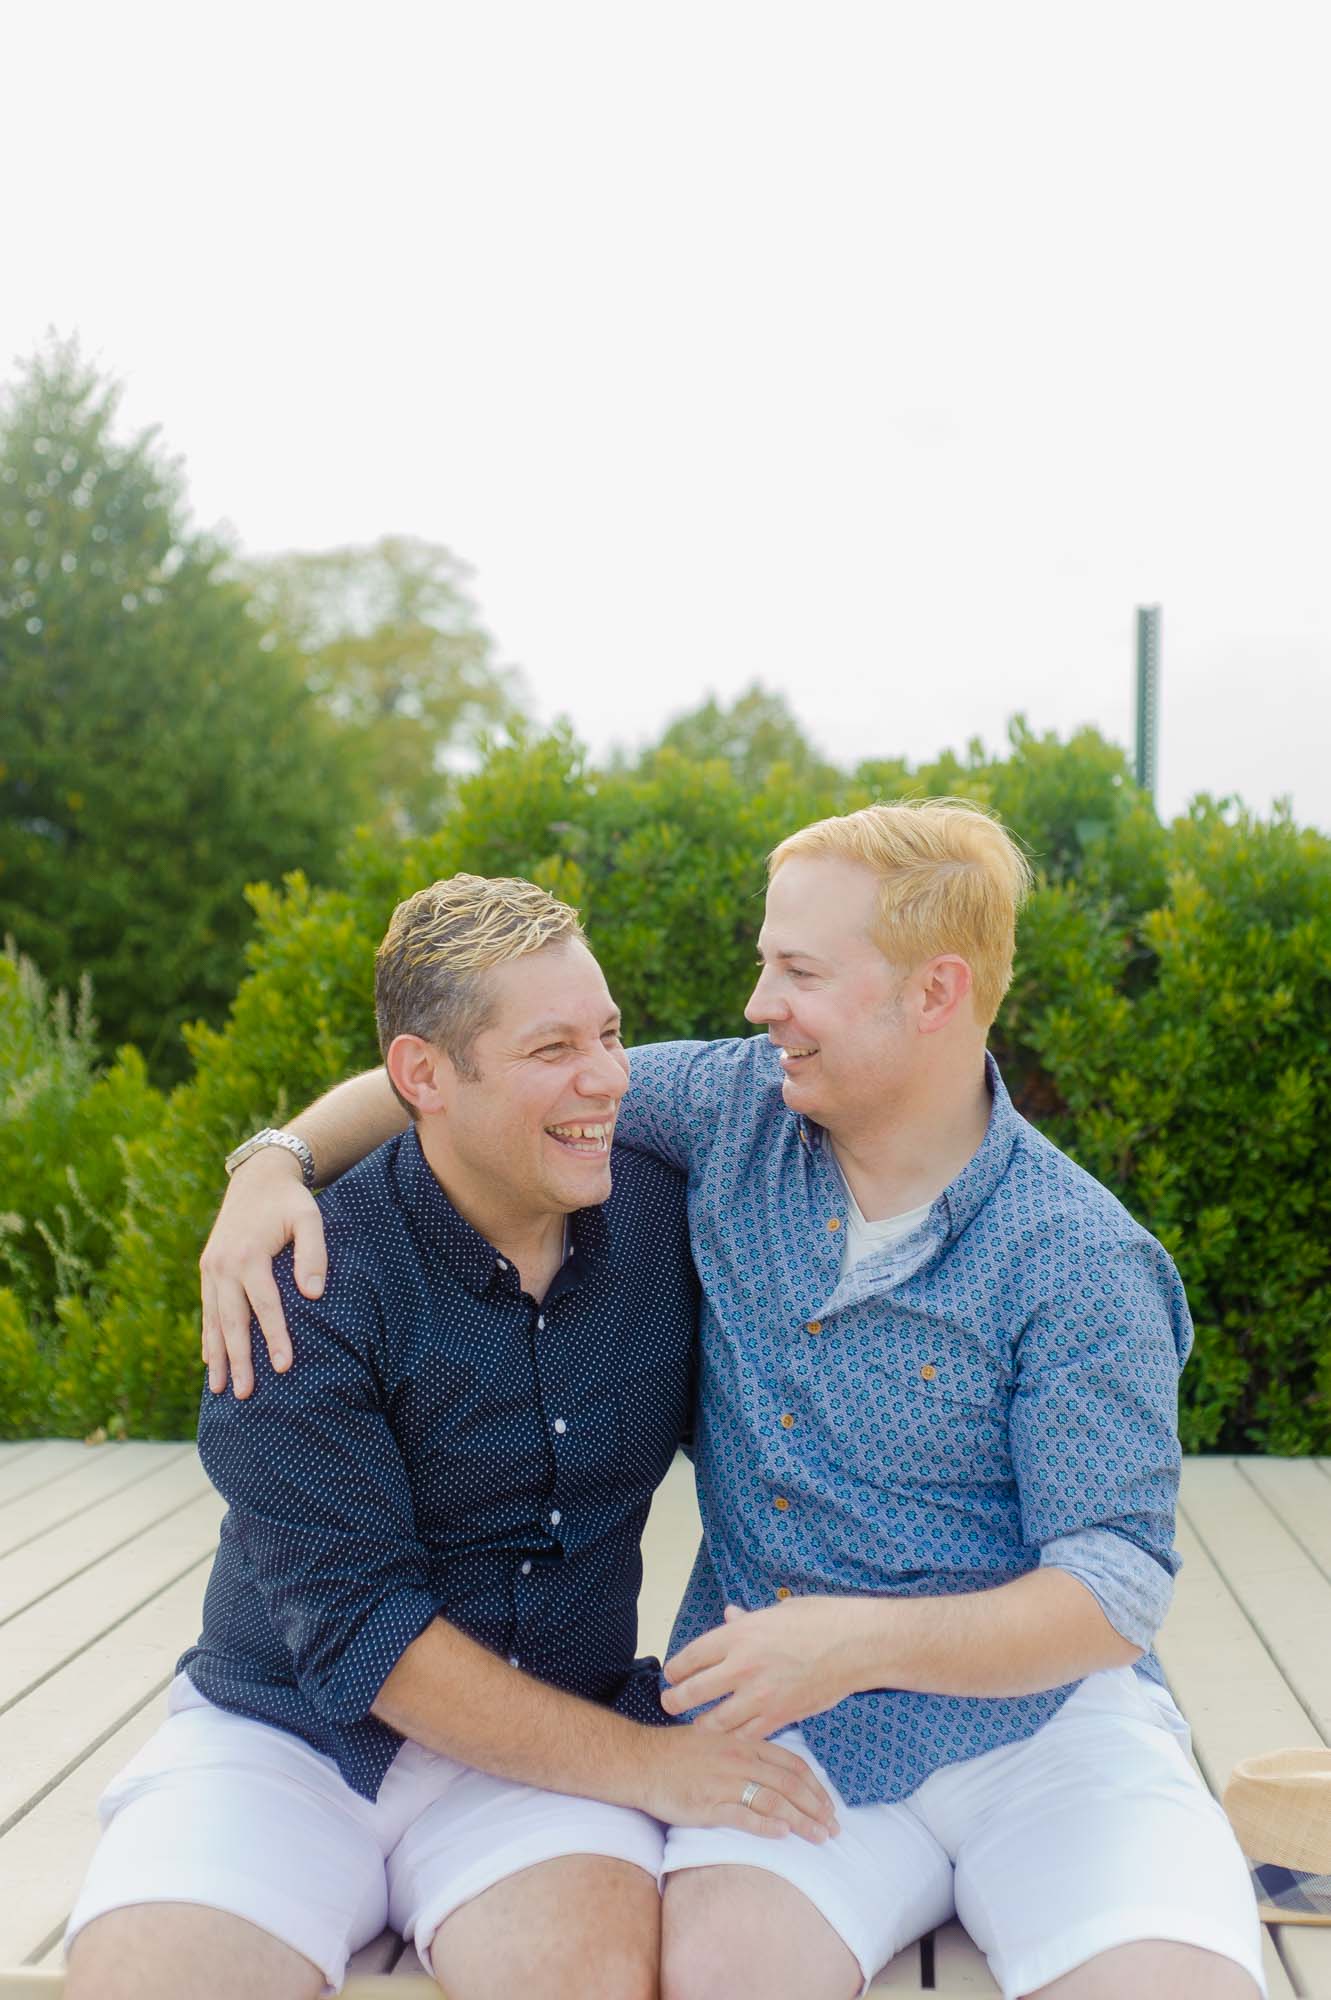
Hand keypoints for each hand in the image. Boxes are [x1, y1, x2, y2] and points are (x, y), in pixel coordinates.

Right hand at [199, 1150, 327, 1396]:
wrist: (257, 1176)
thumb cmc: (290, 1200)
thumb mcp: (310, 1217)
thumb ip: (313, 1254)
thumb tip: (313, 1294)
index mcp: (249, 1254)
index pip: (265, 1305)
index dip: (275, 1337)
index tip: (284, 1366)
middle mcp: (224, 1265)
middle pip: (233, 1321)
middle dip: (240, 1359)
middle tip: (247, 1394)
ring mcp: (211, 1267)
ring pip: (214, 1320)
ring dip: (218, 1356)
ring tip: (220, 1390)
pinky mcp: (208, 1268)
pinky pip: (207, 1309)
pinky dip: (209, 1336)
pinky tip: (211, 1361)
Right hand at [636, 1724, 838, 1843]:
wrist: (640, 1760)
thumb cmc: (677, 1753)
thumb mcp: (717, 1741)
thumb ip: (746, 1752)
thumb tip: (773, 1769)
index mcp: (744, 1744)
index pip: (792, 1764)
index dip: (814, 1786)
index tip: (829, 1805)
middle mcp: (739, 1760)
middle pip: (789, 1784)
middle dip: (816, 1807)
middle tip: (834, 1827)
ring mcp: (724, 1782)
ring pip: (773, 1800)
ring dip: (801, 1820)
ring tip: (819, 1836)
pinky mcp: (707, 1804)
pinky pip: (743, 1814)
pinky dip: (766, 1824)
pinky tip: (782, 1833)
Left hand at [662, 1597, 868, 1738]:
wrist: (856, 1645)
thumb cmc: (819, 1619)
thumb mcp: (777, 1610)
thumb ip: (747, 1619)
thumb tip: (729, 1614)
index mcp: (739, 1635)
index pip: (692, 1657)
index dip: (676, 1669)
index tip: (671, 1674)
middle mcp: (743, 1666)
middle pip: (694, 1692)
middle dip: (675, 1700)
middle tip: (669, 1703)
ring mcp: (761, 1696)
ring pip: (716, 1722)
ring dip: (702, 1723)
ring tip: (697, 1723)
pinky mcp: (780, 1717)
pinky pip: (746, 1735)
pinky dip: (735, 1736)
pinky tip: (730, 1733)